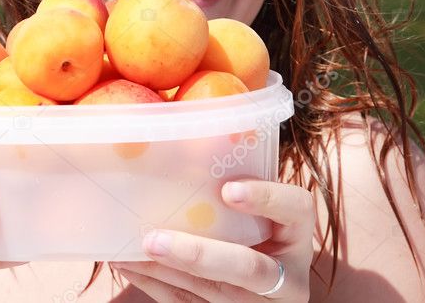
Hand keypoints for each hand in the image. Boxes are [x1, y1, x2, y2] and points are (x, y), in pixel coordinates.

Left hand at [110, 180, 313, 300]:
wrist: (266, 283)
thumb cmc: (256, 225)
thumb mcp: (259, 206)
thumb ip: (234, 182)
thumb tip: (179, 137)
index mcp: (298, 233)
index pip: (296, 210)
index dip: (266, 199)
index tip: (228, 189)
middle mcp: (287, 276)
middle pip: (248, 268)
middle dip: (198, 255)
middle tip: (153, 239)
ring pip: (211, 291)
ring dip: (164, 271)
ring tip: (129, 248)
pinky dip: (153, 283)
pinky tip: (126, 264)